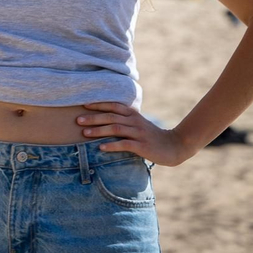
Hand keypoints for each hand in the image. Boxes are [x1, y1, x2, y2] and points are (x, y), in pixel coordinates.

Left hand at [77, 102, 192, 165]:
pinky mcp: (142, 146)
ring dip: (98, 130)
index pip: (114, 106)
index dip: (98, 104)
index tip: (83, 105)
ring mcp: (139, 133)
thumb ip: (124, 120)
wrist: (174, 146)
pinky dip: (112, 145)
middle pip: (111, 116)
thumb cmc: (151, 136)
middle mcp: (135, 121)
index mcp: (133, 114)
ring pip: (116, 128)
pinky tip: (101, 147)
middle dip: (93, 117)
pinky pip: (125, 144)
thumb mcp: (138, 124)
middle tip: (77, 120)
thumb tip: (102, 119)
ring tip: (84, 133)